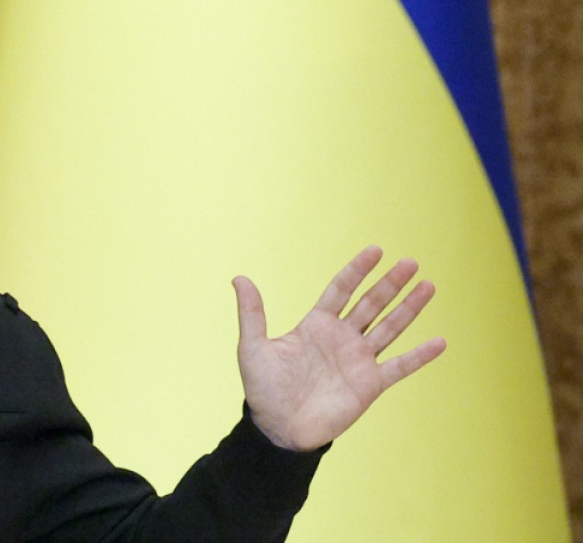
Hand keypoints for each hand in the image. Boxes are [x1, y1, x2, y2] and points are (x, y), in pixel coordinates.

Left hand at [234, 246, 445, 450]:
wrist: (278, 428)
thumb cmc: (263, 389)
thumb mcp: (253, 346)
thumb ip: (252, 312)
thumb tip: (239, 277)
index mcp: (316, 325)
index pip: (341, 290)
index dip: (357, 270)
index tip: (375, 250)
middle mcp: (341, 338)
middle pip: (371, 303)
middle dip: (390, 283)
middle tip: (410, 262)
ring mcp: (358, 360)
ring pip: (390, 327)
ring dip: (410, 308)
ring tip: (429, 285)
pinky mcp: (370, 385)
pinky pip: (400, 367)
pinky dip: (419, 356)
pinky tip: (440, 342)